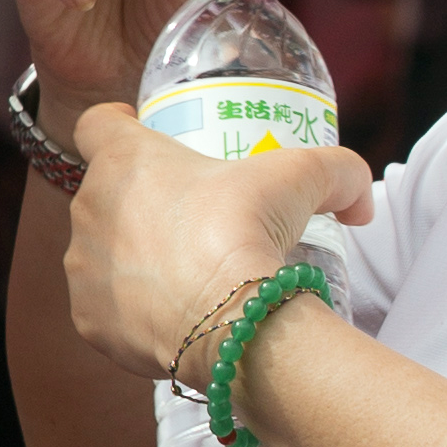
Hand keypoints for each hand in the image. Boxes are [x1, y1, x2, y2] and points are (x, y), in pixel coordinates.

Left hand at [62, 105, 369, 382]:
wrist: (232, 321)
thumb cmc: (250, 233)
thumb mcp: (304, 178)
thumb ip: (340, 175)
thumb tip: (361, 205)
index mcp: (123, 160)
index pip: (96, 125)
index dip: (118, 127)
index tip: (142, 136)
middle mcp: (90, 208)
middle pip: (104, 193)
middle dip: (137, 203)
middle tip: (187, 218)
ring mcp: (84, 268)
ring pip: (101, 253)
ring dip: (131, 257)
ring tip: (181, 271)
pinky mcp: (88, 320)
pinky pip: (105, 308)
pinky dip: (131, 311)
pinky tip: (170, 312)